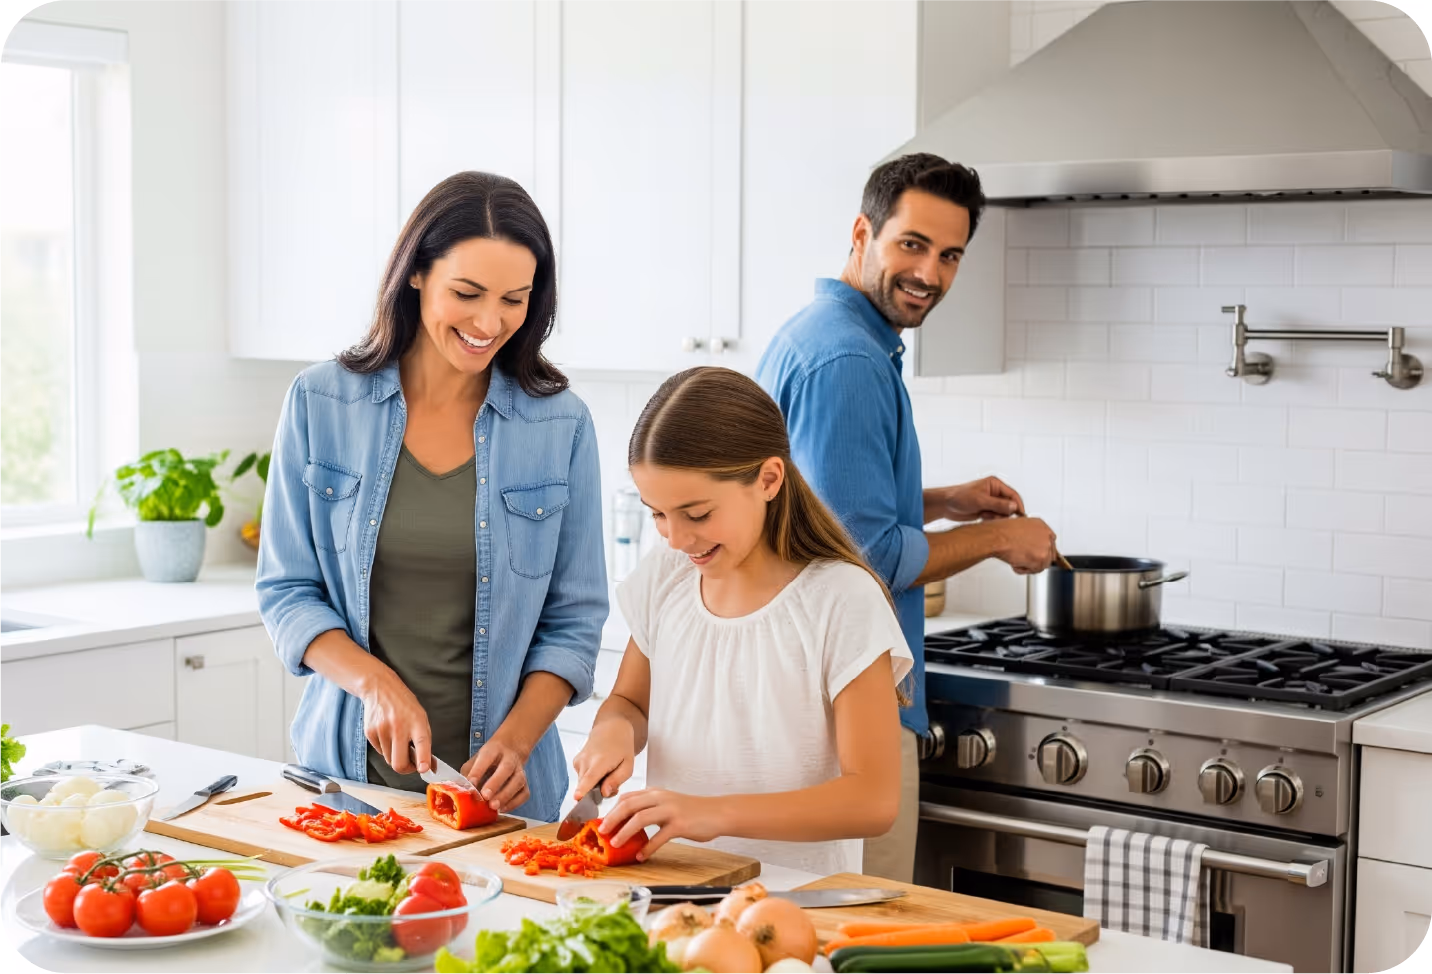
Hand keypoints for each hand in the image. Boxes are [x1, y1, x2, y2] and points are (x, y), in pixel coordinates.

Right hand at [358, 666, 432, 775]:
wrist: (380, 688)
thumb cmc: (404, 704)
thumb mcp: (420, 717)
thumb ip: (424, 740)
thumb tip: (428, 765)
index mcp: (416, 722)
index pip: (421, 743)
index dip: (422, 759)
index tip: (423, 769)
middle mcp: (399, 727)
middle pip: (399, 763)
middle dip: (406, 769)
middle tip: (412, 765)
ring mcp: (382, 730)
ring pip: (389, 760)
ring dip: (395, 756)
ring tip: (399, 741)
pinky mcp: (370, 733)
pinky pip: (380, 752)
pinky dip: (386, 748)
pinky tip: (388, 734)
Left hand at [461, 735, 529, 813]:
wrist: (511, 749)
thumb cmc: (489, 758)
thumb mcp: (475, 759)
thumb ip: (468, 773)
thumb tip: (460, 790)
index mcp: (494, 749)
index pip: (487, 757)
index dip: (478, 771)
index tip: (471, 783)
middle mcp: (510, 758)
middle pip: (506, 768)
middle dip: (496, 783)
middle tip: (485, 796)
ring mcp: (520, 770)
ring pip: (519, 781)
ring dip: (506, 795)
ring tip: (494, 806)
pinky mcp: (525, 783)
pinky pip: (524, 793)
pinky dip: (515, 803)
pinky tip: (503, 808)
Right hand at [571, 721, 636, 801]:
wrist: (611, 729)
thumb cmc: (621, 746)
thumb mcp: (628, 765)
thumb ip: (616, 781)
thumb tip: (604, 793)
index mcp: (600, 761)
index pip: (590, 778)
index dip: (583, 789)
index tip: (577, 798)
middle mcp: (586, 761)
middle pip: (587, 787)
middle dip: (599, 792)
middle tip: (613, 782)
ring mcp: (578, 762)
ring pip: (585, 785)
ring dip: (596, 785)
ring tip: (607, 772)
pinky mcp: (575, 763)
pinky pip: (583, 779)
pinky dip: (591, 779)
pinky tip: (599, 769)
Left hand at [598, 788, 725, 858]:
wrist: (717, 813)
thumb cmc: (692, 811)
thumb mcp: (668, 804)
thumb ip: (650, 808)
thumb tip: (628, 822)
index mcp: (655, 793)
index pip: (627, 797)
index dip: (612, 810)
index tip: (602, 823)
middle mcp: (660, 798)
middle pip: (628, 805)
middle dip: (612, 819)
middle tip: (601, 833)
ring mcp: (670, 810)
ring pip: (640, 819)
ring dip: (624, 833)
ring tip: (615, 844)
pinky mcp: (679, 824)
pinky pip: (658, 837)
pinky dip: (647, 848)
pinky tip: (641, 856)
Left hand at [944, 476, 1024, 521]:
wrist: (945, 505)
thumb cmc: (959, 497)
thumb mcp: (980, 500)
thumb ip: (998, 504)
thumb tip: (1014, 507)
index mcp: (995, 484)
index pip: (1012, 495)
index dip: (1018, 505)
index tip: (1021, 516)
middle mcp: (995, 492)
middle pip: (1009, 505)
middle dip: (1005, 513)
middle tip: (996, 516)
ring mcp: (991, 502)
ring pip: (1003, 513)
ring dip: (997, 517)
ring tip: (985, 515)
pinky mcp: (986, 510)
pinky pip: (996, 517)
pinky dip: (991, 519)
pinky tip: (982, 517)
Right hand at [996, 516, 1056, 573]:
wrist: (997, 537)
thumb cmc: (1001, 532)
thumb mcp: (1019, 528)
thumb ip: (1029, 536)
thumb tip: (1029, 544)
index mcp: (1041, 525)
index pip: (1049, 541)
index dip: (1041, 550)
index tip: (1036, 554)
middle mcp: (1046, 535)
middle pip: (1049, 554)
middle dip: (1037, 560)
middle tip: (1025, 561)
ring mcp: (1045, 546)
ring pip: (1042, 564)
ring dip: (1029, 565)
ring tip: (1016, 559)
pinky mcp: (1041, 558)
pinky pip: (1035, 570)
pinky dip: (1024, 569)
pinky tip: (1015, 562)